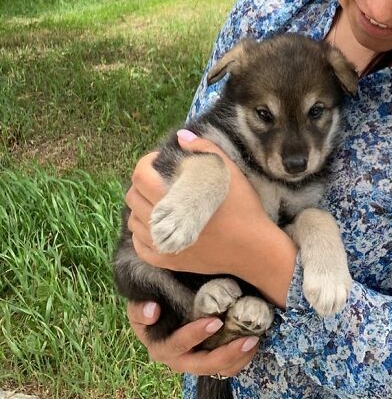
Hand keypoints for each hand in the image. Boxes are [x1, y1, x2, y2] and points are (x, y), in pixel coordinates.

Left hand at [125, 132, 268, 276]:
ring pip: (132, 222)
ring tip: (159, 202)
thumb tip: (181, 136)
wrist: (253, 247)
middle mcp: (160, 223)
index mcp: (171, 198)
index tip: (159, 160)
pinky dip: (141, 234)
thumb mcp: (229, 172)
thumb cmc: (242, 207)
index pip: (140, 176)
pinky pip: (140, 247)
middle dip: (141, 183)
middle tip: (159, 179)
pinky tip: (156, 227)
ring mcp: (162, 245)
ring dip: (140, 208)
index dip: (145, 163)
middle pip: (132, 198)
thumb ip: (205, 149)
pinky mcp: (167, 262)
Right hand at [127, 300, 259, 375]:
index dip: (195, 336)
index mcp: (161, 347)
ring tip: (254, 341)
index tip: (215, 322)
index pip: (178, 345)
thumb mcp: (140, 306)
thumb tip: (151, 312)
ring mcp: (195, 363)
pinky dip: (241, 359)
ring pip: (218, 370)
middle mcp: (179, 360)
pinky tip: (253, 342)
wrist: (160, 312)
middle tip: (246, 339)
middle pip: (203, 365)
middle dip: (225, 354)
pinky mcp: (209, 362)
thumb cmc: (152, 306)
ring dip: (237, 359)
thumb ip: (140, 309)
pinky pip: (226, 368)